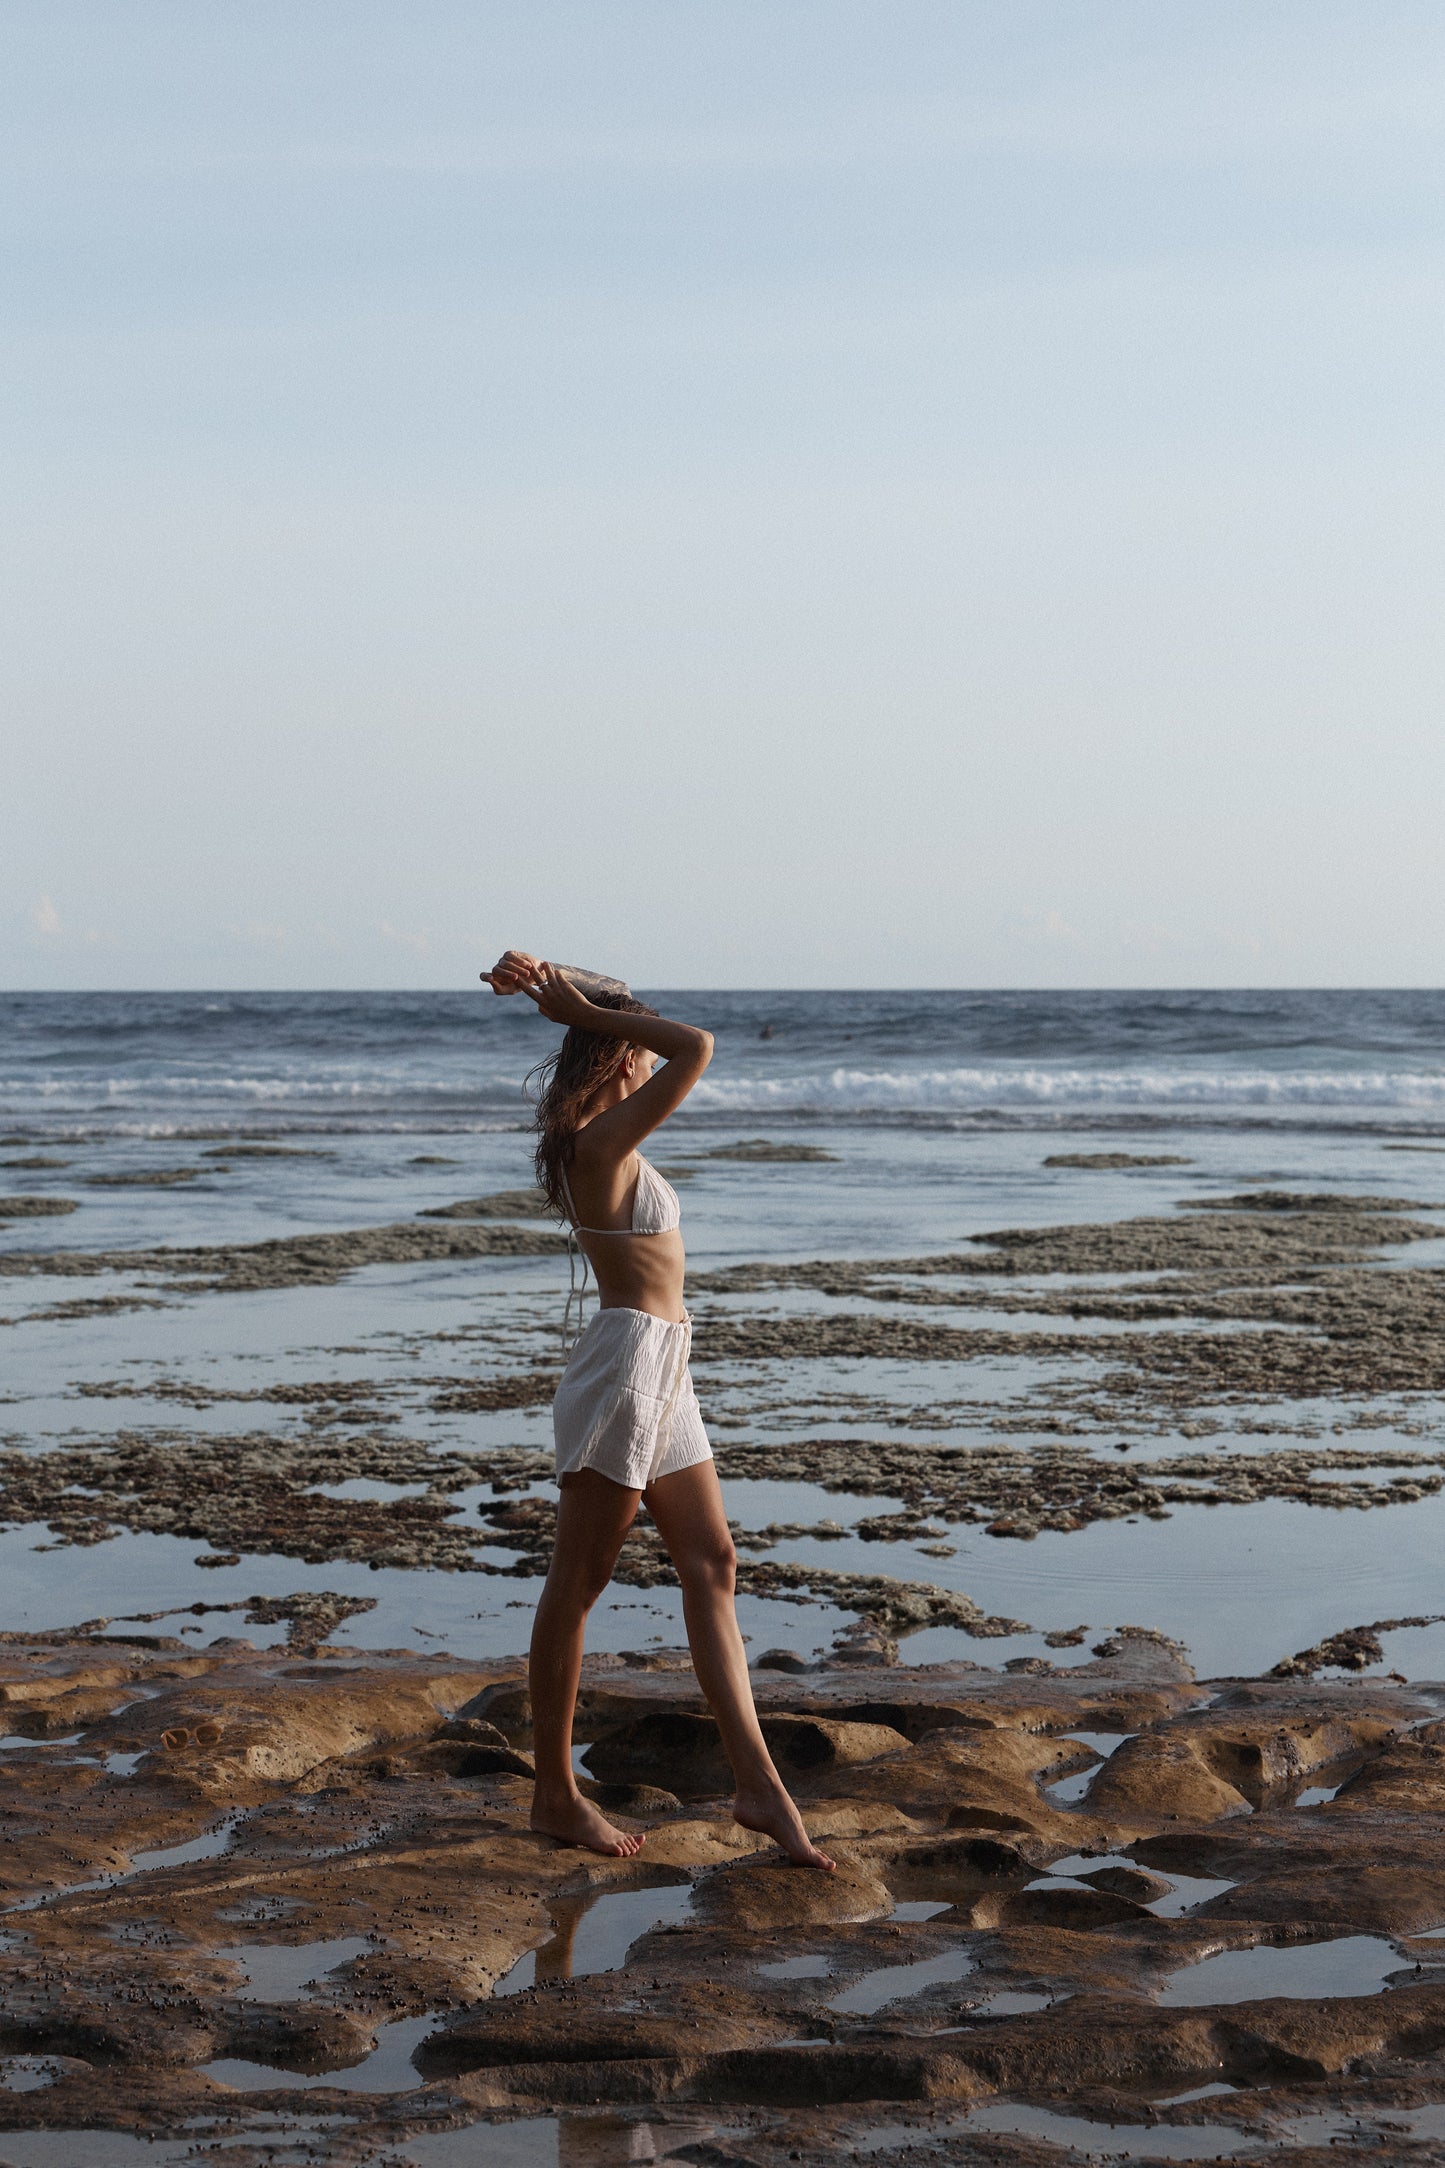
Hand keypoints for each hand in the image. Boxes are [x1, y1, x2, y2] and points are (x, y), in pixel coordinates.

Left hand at [480, 949, 544, 995]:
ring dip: (516, 969)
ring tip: (527, 974)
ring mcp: (502, 961)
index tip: (491, 978)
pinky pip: (511, 957)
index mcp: (495, 979)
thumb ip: (499, 989)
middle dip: (506, 974)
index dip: (485, 977)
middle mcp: (497, 969)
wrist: (536, 975)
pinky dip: (520, 962)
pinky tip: (528, 966)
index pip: (483, 976)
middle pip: (495, 970)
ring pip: (505, 964)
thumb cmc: (522, 984)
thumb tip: (491, 980)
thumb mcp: (511, 990)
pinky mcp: (509, 954)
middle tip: (516, 977)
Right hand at [480, 955, 600, 1029]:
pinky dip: (557, 973)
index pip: (529, 991)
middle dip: (532, 972)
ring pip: (549, 976)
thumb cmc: (566, 1017)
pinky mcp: (566, 985)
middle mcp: (549, 994)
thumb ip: (543, 1010)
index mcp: (543, 1002)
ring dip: (546, 968)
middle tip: (527, 965)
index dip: (522, 984)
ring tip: (543, 963)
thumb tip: (538, 1004)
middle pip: (538, 980)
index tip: (515, 978)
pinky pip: (560, 977)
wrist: (582, 1015)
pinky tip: (555, 970)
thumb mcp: (552, 1016)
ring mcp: (557, 989)